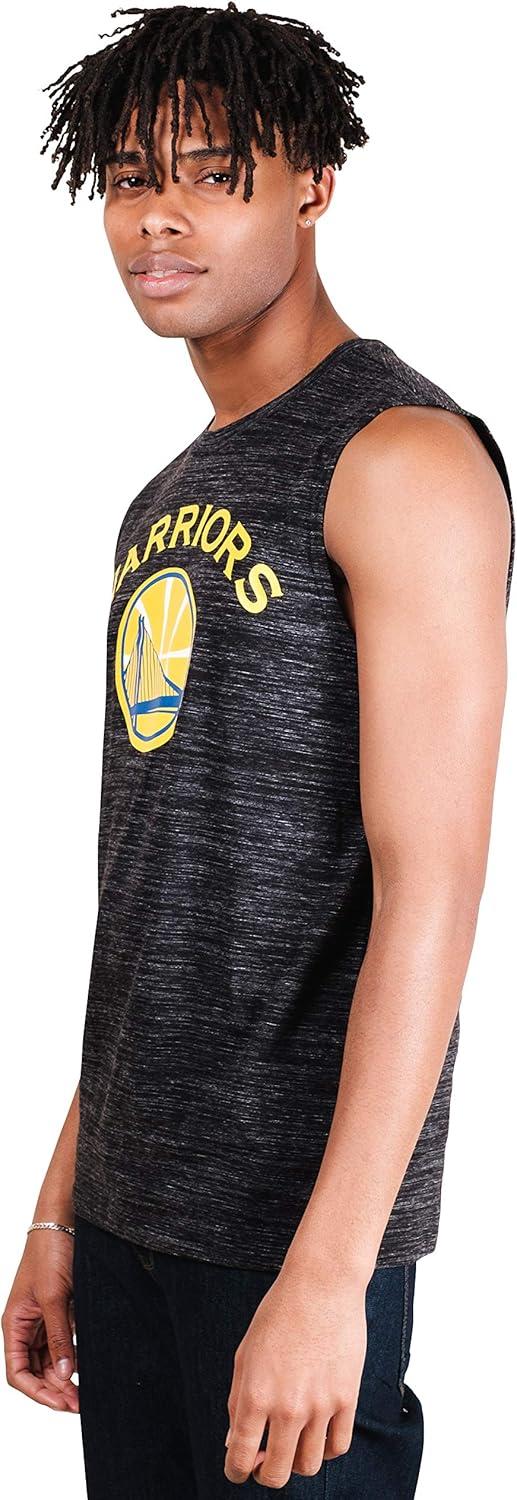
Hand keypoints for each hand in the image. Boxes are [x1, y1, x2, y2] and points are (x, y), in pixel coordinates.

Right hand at [2, 1227, 78, 1411]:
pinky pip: (63, 1343)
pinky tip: (86, 1367)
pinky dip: (73, 1358)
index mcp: (14, 1323)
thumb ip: (58, 1336)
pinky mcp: (61, 1311)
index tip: (62, 1403)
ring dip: (64, 1378)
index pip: (18, 1372)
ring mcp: (44, 1319)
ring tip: (85, 1391)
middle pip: (35, 1371)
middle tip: (81, 1402)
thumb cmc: (50, 1251)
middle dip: (54, 1390)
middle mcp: (26, 1325)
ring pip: (49, 1361)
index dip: (37, 1392)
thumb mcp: (54, 1296)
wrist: (66, 1220)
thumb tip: (63, 1375)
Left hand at [224, 1258, 367, 1487]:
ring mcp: (320, 1406)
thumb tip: (234, 1444)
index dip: (235, 1471)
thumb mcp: (245, 1356)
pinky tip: (317, 1433)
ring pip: (308, 1466)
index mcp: (255, 1396)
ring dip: (295, 1462)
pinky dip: (325, 1449)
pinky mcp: (347, 1399)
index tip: (239, 1468)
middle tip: (264, 1460)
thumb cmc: (278, 1315)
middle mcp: (287, 1407)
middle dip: (265, 1474)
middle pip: (276, 1474)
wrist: (321, 1285)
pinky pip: (338, 1447)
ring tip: (291, 1443)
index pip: (240, 1459)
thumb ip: (237, 1403)